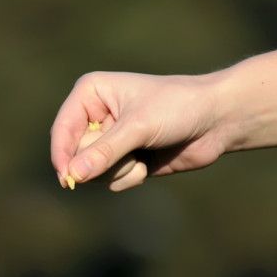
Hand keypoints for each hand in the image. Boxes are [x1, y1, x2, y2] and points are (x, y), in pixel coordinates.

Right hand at [51, 71, 226, 191]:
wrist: (215, 121)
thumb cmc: (178, 108)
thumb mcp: (138, 128)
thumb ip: (105, 153)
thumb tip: (73, 175)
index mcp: (90, 94)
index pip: (62, 130)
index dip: (62, 155)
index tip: (67, 179)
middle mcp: (95, 116)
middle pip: (76, 156)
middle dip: (103, 161)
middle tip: (130, 150)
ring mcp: (108, 140)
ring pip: (92, 173)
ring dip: (119, 170)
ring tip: (142, 154)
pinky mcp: (123, 160)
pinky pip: (110, 182)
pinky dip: (129, 178)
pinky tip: (148, 163)